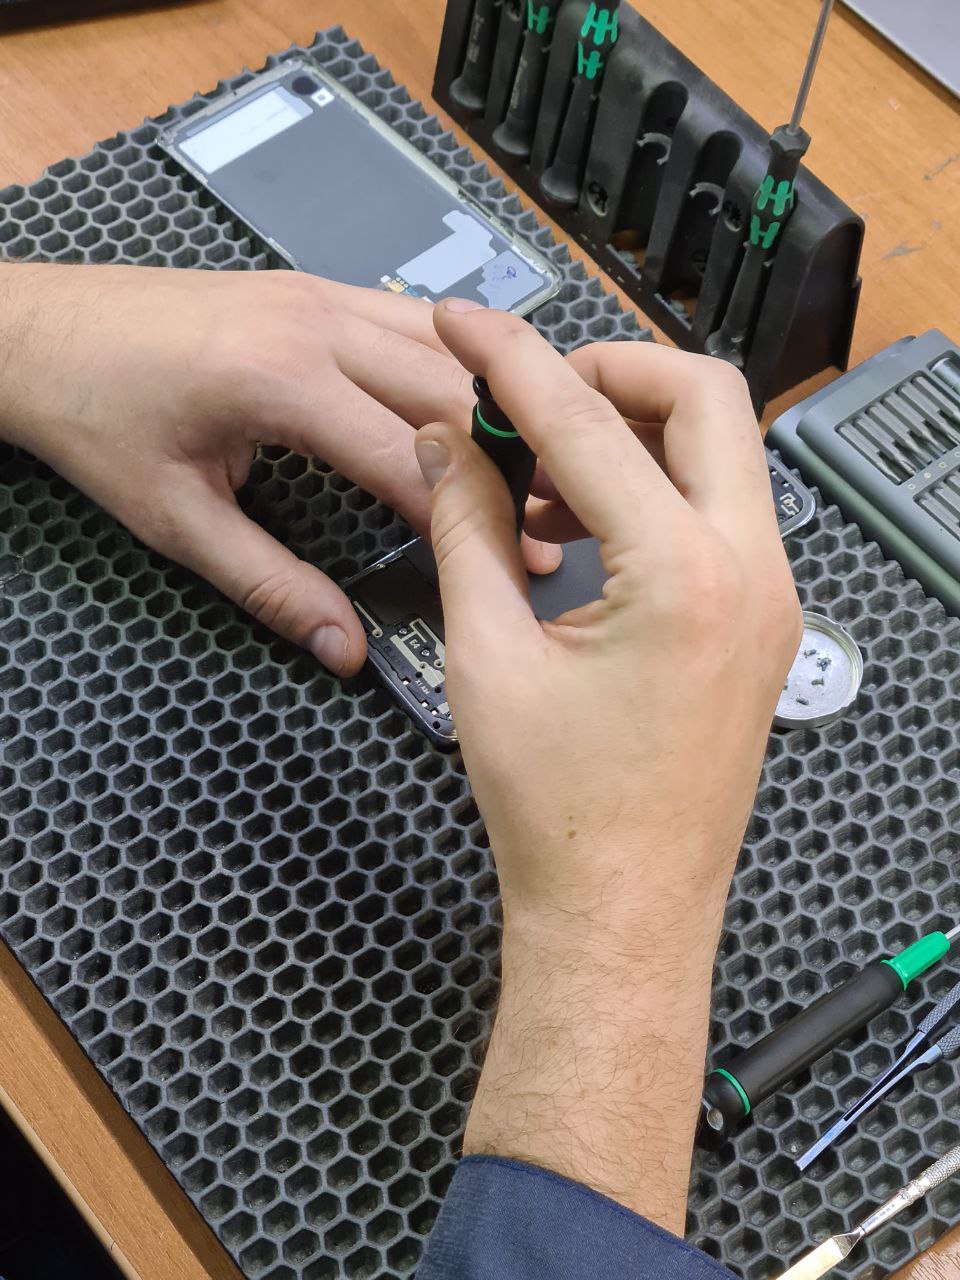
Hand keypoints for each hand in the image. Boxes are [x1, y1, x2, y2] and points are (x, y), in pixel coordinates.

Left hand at [0, 264, 559, 673]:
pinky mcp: (310, 289)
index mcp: (279, 378)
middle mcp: (312, 320)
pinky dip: (452, 365)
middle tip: (545, 520)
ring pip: (442, 343)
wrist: (34, 330)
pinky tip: (470, 407)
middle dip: (501, 460)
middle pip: (447, 390)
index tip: (511, 563)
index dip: (465, 518)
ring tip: (530, 466)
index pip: (407, 457)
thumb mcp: (176, 521)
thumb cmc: (94, 416)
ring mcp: (316, 293)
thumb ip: (271, 586)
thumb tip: (343, 648)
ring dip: (488, 404)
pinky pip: (410, 320)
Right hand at [416, 302, 801, 1229]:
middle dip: (607, 373)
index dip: (513, 361)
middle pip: (702, 397)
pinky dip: (652, 491)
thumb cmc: (562, 813)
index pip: (588, 421)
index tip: (469, 326)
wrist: (621, 912)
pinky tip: (580, 526)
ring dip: (630, 435)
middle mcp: (751, 574)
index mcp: (683, 576)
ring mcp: (769, 600)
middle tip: (526, 393)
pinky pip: (718, 513)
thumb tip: (451, 446)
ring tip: (538, 474)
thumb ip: (465, 528)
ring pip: (718, 452)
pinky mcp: (761, 625)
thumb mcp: (486, 655)